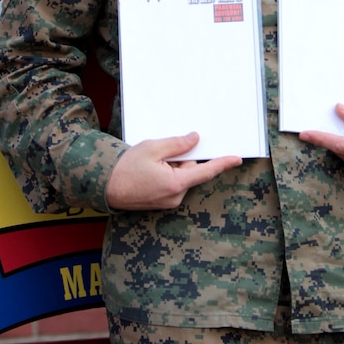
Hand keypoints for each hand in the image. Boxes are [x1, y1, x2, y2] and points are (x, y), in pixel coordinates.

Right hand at [106, 132, 241, 209]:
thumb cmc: (126, 167)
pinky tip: (149, 171)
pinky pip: (173, 184)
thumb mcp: (153, 147)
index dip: (222, 163)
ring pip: (181, 177)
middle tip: (160, 153)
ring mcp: (169, 202)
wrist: (105, 186)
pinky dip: (166, 174)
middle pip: (190, 170)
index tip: (237, 159)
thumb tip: (195, 139)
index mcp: (175, 183)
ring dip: (171, 167)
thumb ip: (177, 144)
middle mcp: (175, 196)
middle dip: (181, 159)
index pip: (205, 171)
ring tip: (150, 164)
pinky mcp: (163, 203)